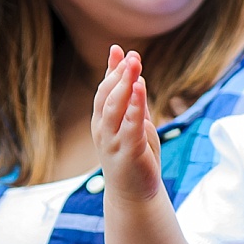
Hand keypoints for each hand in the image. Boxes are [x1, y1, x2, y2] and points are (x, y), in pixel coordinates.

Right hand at [92, 45, 161, 202]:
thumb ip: (132, 101)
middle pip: (107, 95)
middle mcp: (103, 129)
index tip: (118, 49)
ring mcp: (113, 141)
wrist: (133, 195)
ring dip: (125, 83)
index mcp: (102, 121)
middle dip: (119, 73)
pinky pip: (130, 125)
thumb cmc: (134, 158)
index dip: (111, 69)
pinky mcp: (128, 152)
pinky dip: (135, 105)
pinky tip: (141, 88)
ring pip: (115, 107)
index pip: (104, 90)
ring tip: (135, 64)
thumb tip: (135, 74)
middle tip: (132, 55)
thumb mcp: (132, 124)